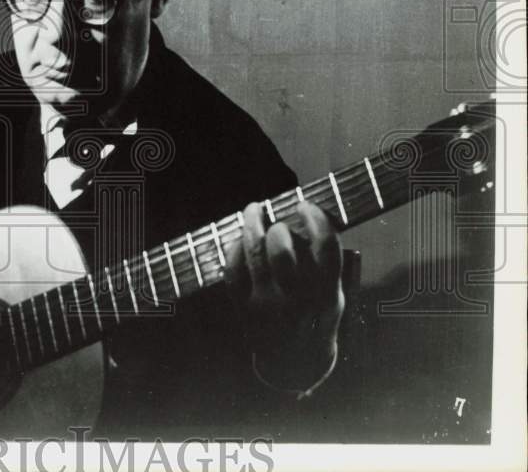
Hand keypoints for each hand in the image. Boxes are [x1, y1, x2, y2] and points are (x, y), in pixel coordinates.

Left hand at [225, 200, 343, 391]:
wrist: (293, 364)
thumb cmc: (317, 320)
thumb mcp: (337, 300)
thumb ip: (332, 268)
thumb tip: (320, 226)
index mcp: (328, 297)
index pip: (326, 250)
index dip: (316, 220)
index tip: (306, 205)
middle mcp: (297, 302)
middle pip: (283, 253)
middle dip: (278, 229)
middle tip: (278, 222)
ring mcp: (267, 306)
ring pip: (254, 255)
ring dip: (251, 225)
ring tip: (254, 209)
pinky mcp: (243, 309)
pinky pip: (233, 270)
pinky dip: (235, 249)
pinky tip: (240, 238)